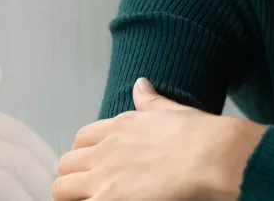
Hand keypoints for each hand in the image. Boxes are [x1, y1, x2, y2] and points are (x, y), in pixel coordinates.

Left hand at [53, 79, 264, 200]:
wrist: (213, 155)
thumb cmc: (200, 135)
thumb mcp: (172, 110)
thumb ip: (150, 100)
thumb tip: (140, 84)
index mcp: (119, 126)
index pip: (82, 138)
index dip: (85, 154)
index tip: (94, 166)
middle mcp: (105, 150)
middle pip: (66, 164)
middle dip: (74, 177)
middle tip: (90, 190)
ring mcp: (103, 177)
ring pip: (61, 189)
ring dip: (72, 196)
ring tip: (91, 199)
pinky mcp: (108, 200)